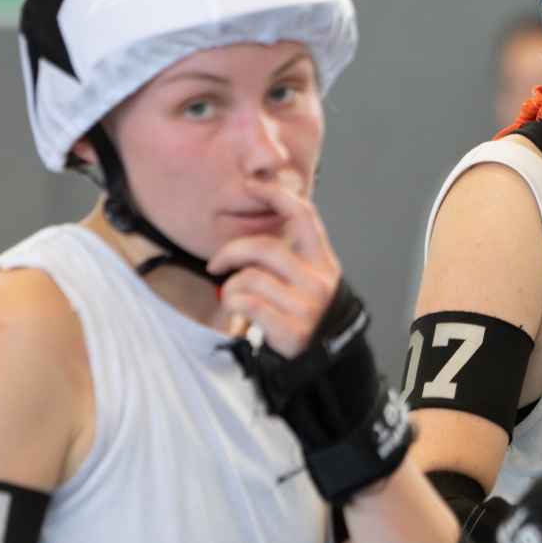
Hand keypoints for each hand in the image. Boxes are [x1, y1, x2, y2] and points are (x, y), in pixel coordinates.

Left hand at [207, 180, 341, 356]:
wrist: (321, 358)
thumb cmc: (305, 313)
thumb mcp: (309, 279)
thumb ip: (290, 255)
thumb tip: (251, 230)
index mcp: (323, 262)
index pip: (304, 216)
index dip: (278, 196)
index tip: (253, 184)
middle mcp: (319, 280)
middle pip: (263, 248)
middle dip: (231, 252)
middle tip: (218, 262)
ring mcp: (307, 305)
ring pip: (248, 279)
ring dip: (230, 288)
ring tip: (236, 298)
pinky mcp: (290, 328)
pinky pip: (245, 303)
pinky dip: (232, 304)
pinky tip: (238, 311)